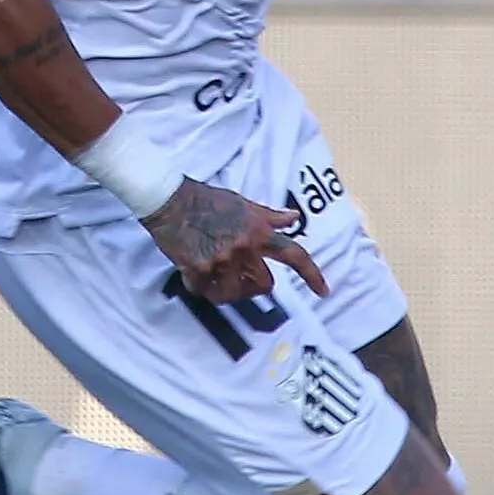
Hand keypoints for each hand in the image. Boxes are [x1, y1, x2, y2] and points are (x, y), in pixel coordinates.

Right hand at [142, 176, 325, 306]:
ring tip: (213, 276)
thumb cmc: (206, 200)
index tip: (324, 291)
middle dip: (253, 286)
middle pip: (264, 286)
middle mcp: (244, 247)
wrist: (169, 199)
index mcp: (258, 231)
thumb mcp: (243, 203)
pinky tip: (192, 270)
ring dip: (223, 290)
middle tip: (239, 277)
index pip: (293, 254)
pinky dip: (199, 286)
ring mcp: (221, 260)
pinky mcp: (198, 269)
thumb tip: (293, 216)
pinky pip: (204, 291)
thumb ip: (269, 216)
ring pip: (233, 295)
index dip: (312, 275)